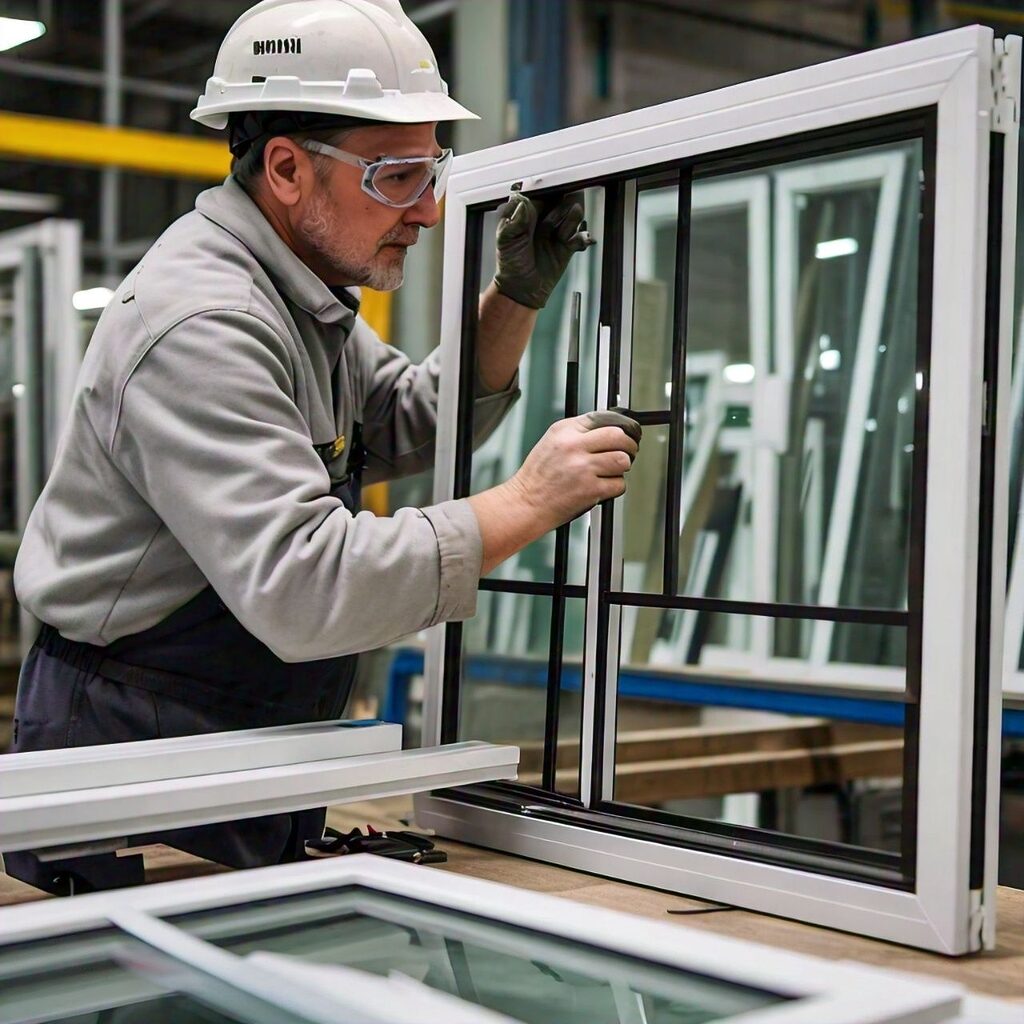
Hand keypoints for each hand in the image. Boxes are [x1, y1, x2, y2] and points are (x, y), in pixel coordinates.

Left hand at [492, 190, 595, 309]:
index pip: (542, 193)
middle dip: (562, 208)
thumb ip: (514, 221)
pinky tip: (573, 243)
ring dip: (570, 222)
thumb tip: (524, 203)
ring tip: (562, 235)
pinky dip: (580, 238)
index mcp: (527, 212)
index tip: (554, 194)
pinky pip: (580, 235)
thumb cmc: (510, 264)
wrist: (521, 289)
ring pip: (574, 214)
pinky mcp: (567, 245)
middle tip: (554, 221)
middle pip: (562, 199)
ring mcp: (557, 230)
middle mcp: (544, 218)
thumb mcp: (506, 240)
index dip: (549, 192)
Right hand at [506, 411, 641, 529]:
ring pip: (622, 460)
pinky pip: (619, 484)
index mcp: (564, 431)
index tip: (623, 433)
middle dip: (628, 445)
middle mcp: (574, 446)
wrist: (526, 503)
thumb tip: (607, 431)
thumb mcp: (551, 443)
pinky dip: (615, 487)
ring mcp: (583, 468)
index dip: (618, 426)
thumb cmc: (537, 477)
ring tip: (611, 471)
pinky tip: (602, 487)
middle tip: (627, 452)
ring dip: (621, 467)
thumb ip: (577, 434)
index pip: (602, 418)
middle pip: (618, 436)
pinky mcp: (591, 489)